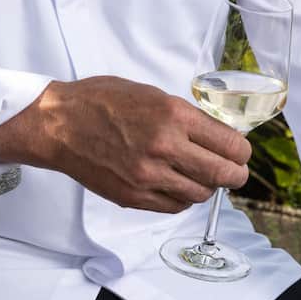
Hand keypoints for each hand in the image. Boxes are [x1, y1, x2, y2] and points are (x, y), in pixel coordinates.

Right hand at [0, 74, 250, 211]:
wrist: (58, 124)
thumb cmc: (100, 101)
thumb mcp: (149, 94)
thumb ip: (183, 115)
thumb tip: (213, 134)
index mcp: (173, 116)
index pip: (229, 144)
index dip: (241, 152)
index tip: (241, 153)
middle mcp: (165, 147)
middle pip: (222, 174)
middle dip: (235, 175)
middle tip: (235, 173)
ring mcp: (149, 176)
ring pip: (200, 194)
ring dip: (206, 187)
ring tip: (200, 177)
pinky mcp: (134, 197)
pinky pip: (174, 206)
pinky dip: (182, 198)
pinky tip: (176, 185)